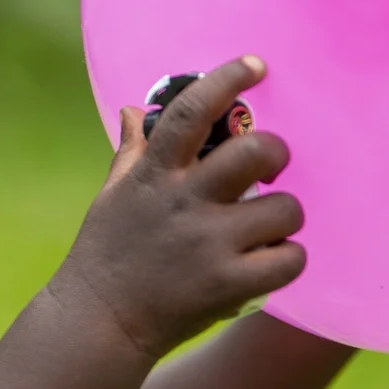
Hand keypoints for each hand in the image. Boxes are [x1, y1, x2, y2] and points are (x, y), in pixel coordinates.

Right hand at [53, 56, 305, 359]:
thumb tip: (131, 111)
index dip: (227, 79)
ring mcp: (208, 244)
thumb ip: (130, 153)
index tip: (255, 65)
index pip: (191, 112)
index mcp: (153, 175)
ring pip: (286, 209)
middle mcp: (183, 203)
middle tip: (270, 166)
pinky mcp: (229, 285)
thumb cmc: (105, 255)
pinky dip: (286, 259)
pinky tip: (264, 263)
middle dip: (276, 152)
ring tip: (263, 229)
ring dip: (283, 215)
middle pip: (257, 151)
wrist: (98, 322)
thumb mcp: (111, 197)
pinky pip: (291, 258)